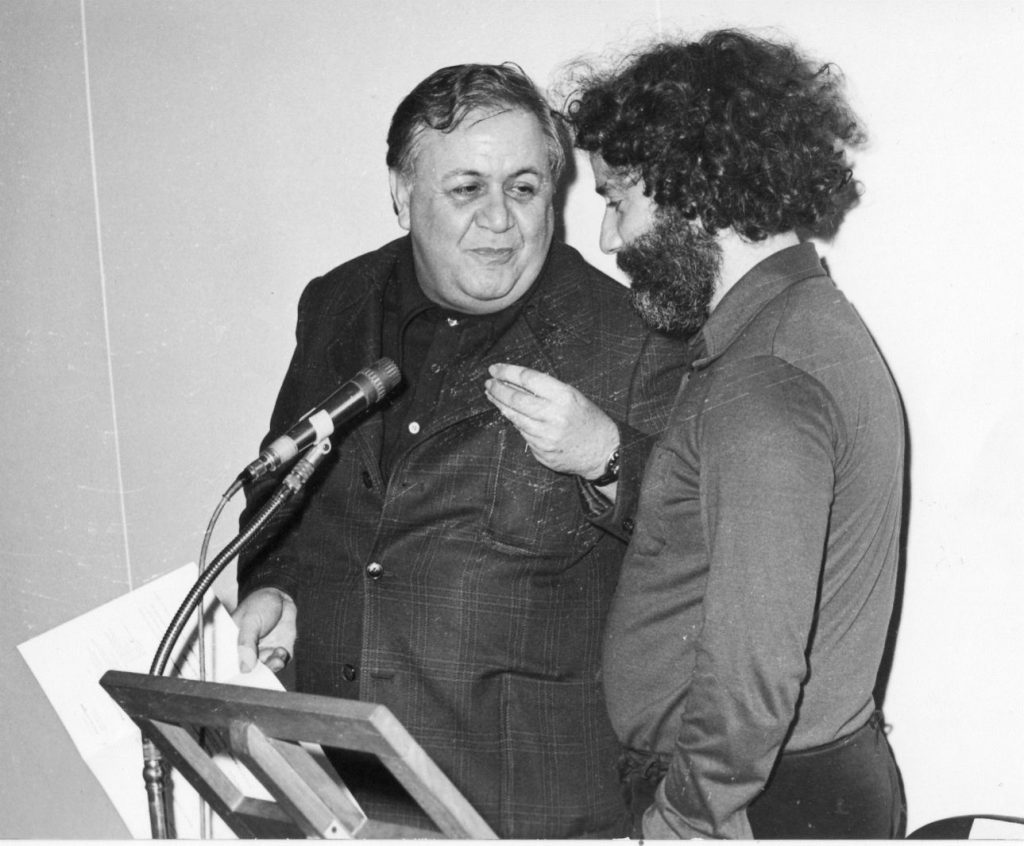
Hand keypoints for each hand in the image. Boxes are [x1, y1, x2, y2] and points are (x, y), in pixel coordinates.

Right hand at [232, 587, 296, 673]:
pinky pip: (279, 663)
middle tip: (261, 670)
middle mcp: (248, 652)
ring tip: (275, 659)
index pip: (229, 665)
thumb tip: (244, 668)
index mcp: (233, 645)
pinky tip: (281, 651)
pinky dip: (281, 660)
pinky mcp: (278, 651)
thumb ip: (246, 644)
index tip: (240, 677)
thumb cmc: (259, 605)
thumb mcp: (250, 621)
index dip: (233, 675)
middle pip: (248, 672)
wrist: (281, 596)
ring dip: (270, 667)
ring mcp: (263, 652)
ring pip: (265, 670)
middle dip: (255, 675)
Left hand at [485, 363, 618, 477]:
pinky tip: (510, 414)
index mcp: (564, 397)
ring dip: (500, 405)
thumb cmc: (590, 421)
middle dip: (498, 389)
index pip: (528, 379)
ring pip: (515, 417)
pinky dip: (515, 421)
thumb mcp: (575, 397)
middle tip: (489, 383)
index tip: (495, 369)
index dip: (508, 372)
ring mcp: (546, 436)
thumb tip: (517, 382)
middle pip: (515, 399)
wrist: (604, 453)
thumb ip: (548, 390)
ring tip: (492, 395)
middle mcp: (553, 416)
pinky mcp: (542, 452)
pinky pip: (523, 433)